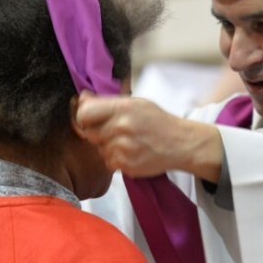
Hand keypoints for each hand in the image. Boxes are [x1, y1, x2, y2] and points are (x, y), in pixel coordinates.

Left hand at [74, 93, 223, 181]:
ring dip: (108, 147)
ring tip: (128, 142)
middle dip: (98, 132)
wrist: (181, 144)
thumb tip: (82, 98)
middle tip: (114, 131)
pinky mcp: (126, 165)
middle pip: (89, 133)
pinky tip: (131, 152)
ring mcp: (123, 148)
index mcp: (123, 108)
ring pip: (99, 149)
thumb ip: (107, 102)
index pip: (84, 113)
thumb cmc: (157, 121)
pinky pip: (109, 162)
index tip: (90, 118)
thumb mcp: (136, 103)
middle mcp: (121, 127)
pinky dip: (116, 159)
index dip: (83, 116)